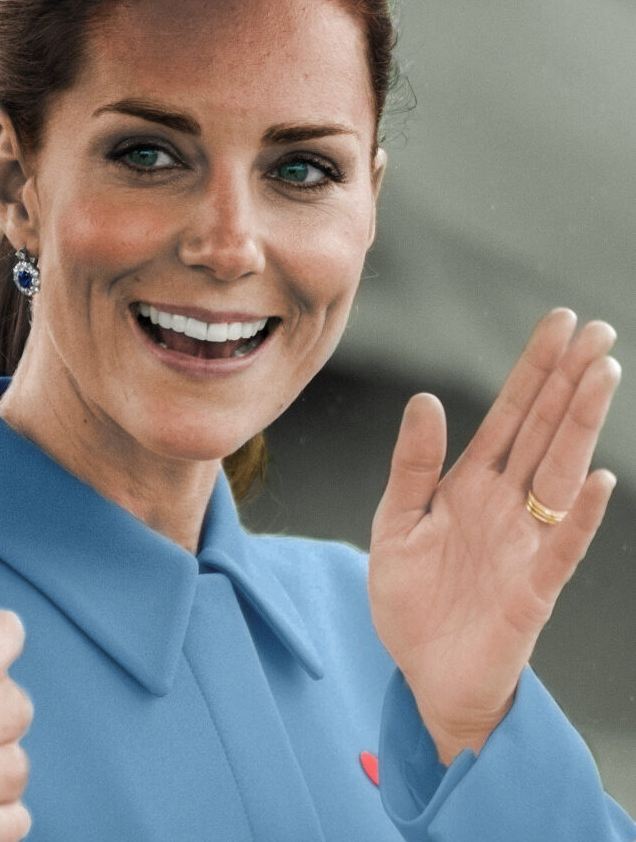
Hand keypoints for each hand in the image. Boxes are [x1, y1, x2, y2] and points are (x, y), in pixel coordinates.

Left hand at [368, 309, 619, 763]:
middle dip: (568, 380)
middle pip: (544, 431)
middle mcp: (506, 504)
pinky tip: (595, 480)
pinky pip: (560, 548)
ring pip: (559, 473)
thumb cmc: (413, 601)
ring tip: (602, 375)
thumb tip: (425, 398)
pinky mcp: (533, 589)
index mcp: (470, 484)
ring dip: (580, 426)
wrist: (425, 675)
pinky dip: (578, 517)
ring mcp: (524, 543)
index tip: (558, 323)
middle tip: (597, 329)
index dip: (534, 370)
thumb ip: (413, 465)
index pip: (510, 415)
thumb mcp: (396, 523)